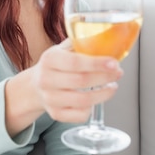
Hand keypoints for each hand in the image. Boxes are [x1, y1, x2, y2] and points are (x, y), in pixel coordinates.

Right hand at [5, 39, 123, 134]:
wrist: (35, 85)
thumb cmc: (57, 64)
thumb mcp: (64, 49)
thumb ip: (82, 44)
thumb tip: (108, 39)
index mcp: (50, 59)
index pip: (75, 62)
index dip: (97, 64)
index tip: (114, 63)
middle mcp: (46, 80)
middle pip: (81, 81)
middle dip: (105, 77)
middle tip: (118, 73)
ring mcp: (49, 99)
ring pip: (83, 101)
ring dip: (103, 94)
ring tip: (113, 86)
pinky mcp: (55, 114)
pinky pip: (80, 115)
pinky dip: (92, 108)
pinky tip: (97, 99)